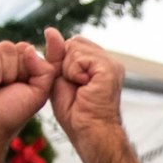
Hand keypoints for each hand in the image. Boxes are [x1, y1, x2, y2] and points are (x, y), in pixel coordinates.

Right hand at [0, 41, 55, 155]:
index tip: (19, 85)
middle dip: (8, 72)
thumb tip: (30, 49)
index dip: (23, 67)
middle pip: (8, 48)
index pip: (25, 48)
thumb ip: (46, 71)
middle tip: (2, 89)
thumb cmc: (10, 114)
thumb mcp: (38, 94)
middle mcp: (1, 60)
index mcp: (20, 65)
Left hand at [43, 28, 127, 162]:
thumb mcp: (59, 79)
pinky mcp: (110, 69)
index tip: (72, 83)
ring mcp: (111, 63)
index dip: (64, 62)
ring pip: (75, 48)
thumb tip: (50, 30)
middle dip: (65, 64)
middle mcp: (108, 60)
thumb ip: (55, 55)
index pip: (73, 44)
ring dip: (69, 70)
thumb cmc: (77, 113)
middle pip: (73, 42)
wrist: (90, 132)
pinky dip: (74, 73)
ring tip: (81, 88)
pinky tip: (85, 87)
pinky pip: (79, 57)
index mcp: (98, 62)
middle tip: (77, 87)